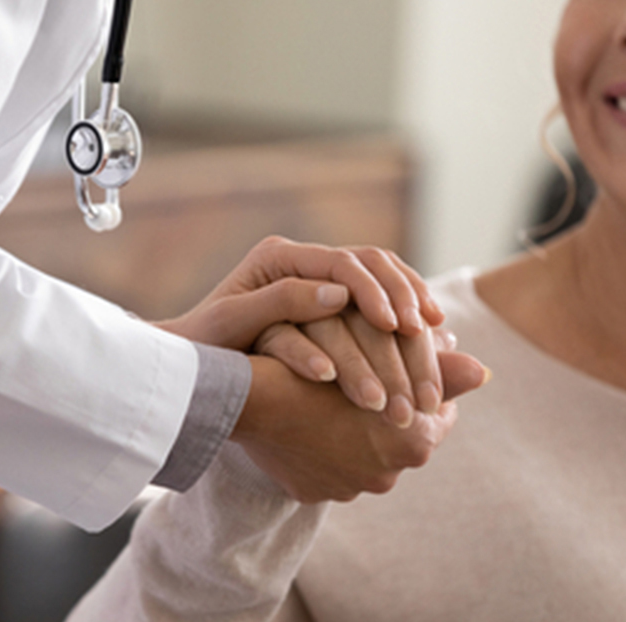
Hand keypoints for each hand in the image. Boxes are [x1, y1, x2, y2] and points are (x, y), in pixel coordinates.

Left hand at [156, 237, 443, 360]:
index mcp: (279, 257)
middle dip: (401, 294)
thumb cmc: (204, 346)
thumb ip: (283, 303)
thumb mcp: (234, 324)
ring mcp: (316, 276)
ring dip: (410, 298)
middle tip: (426, 328)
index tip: (396, 326)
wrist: (189, 359)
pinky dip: (402, 309)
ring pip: (379, 273)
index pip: (343, 263)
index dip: (375, 292)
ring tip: (435, 328)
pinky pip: (376, 295)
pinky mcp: (326, 298)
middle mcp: (301, 259)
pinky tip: (423, 332)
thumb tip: (339, 294)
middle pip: (369, 261)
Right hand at [230, 356, 457, 502]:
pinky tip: (311, 425)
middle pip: (401, 439)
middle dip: (392, 413)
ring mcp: (348, 489)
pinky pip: (328, 471)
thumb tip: (485, 371)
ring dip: (357, 435)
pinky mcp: (313, 494)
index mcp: (414, 443)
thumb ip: (439, 371)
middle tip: (373, 382)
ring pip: (364, 457)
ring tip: (337, 403)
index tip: (409, 367)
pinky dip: (325, 452)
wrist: (253, 398)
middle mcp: (388, 475)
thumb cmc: (321, 366)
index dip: (425, 386)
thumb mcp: (382, 357)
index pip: (438, 415)